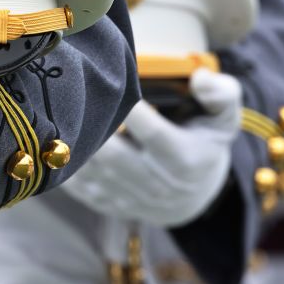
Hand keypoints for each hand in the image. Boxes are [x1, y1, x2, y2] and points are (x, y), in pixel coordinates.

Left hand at [62, 69, 241, 225]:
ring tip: (62, 115)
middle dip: (92, 128)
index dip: (131, 110)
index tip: (113, 82)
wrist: (197, 194)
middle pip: (113, 156)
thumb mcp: (224, 118)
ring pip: (93, 173)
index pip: (153, 134)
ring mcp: (133, 199)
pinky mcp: (112, 206)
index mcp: (185, 160)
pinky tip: (59, 141)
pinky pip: (81, 189)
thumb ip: (221, 94)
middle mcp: (158, 185)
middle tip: (75, 96)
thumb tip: (201, 77)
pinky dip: (67, 167)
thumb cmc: (206, 142)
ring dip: (74, 146)